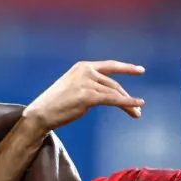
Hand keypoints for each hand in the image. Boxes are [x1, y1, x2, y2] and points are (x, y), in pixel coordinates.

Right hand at [23, 61, 144, 130]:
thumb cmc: (55, 104)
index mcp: (82, 66)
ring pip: (115, 93)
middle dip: (127, 97)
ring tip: (137, 114)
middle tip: (138, 109)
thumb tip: (108, 94)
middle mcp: (86, 71)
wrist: (40, 113)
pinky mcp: (88, 96)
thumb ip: (89, 85)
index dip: (126, 68)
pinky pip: (113, 100)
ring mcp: (87, 82)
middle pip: (114, 84)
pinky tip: (138, 105)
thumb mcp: (73, 87)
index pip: (110, 66)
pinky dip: (128, 103)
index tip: (140, 70)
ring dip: (128, 104)